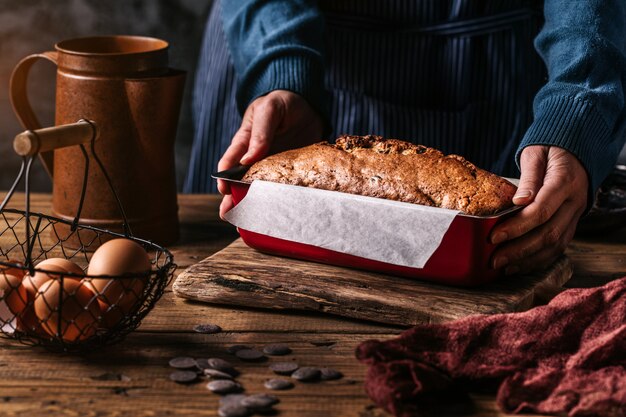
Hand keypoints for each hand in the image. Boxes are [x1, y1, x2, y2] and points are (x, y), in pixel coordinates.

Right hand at [217, 90, 323, 218]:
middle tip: (231, 216)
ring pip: (259, 191)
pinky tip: (279, 217)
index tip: (224, 191)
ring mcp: (272, 169)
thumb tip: (248, 159)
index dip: (224, 178)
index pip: (229, 163)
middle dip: (233, 200)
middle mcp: (255, 159)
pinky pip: (282, 191)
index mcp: (244, 143)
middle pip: (239, 183)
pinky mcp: (289, 174)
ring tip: (248, 225)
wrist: (308, 106)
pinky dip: (280, 204)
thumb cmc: (282, 103)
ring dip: (255, 207)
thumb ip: (260, 132)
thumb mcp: (270, 109)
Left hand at [490, 145, 588, 274]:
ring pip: (556, 244)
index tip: (494, 236)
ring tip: (503, 267)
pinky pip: (559, 247)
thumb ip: (529, 177)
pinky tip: (518, 266)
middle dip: (519, 249)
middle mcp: (574, 202)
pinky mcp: (572, 224)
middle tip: (494, 259)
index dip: (517, 226)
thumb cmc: (550, 151)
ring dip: (528, 259)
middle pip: (549, 232)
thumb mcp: (536, 155)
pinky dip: (539, 260)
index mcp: (565, 182)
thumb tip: (519, 200)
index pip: (541, 210)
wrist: (575, 153)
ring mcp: (575, 215)